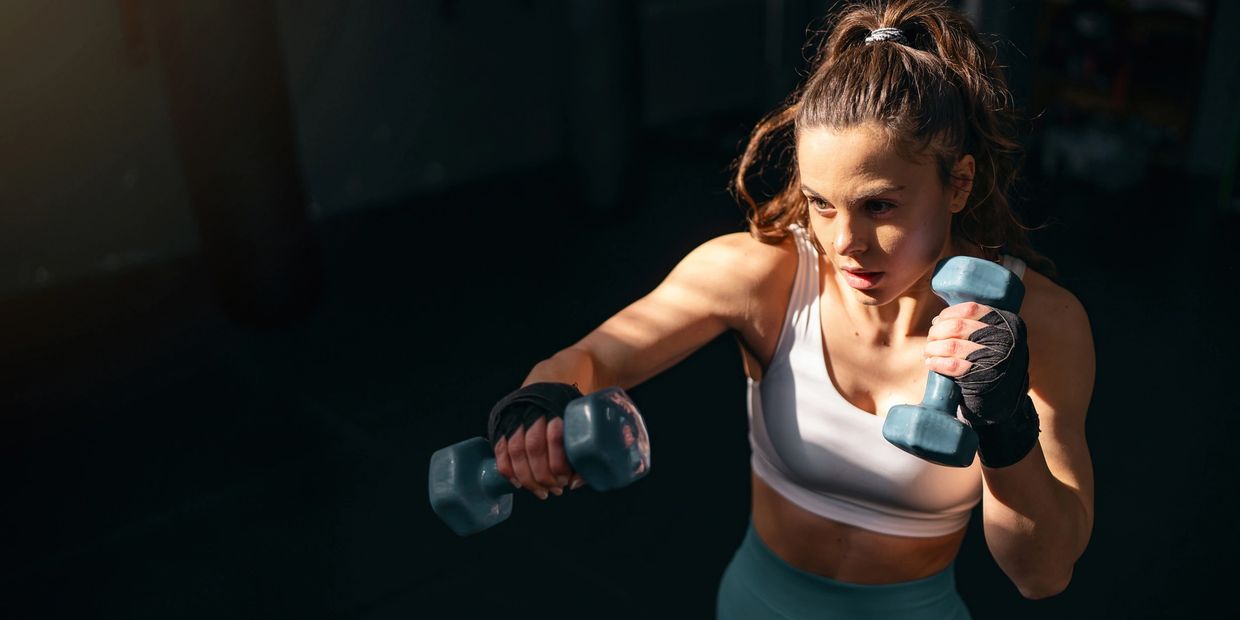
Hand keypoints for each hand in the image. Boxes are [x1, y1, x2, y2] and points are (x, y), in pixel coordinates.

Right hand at [494, 416, 584, 499]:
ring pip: (516, 451)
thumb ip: (582, 452)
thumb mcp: (580, 424)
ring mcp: (514, 417)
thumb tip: (574, 484)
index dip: (559, 464)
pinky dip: (508, 471)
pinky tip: (519, 483)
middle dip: (543, 476)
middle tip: (555, 489)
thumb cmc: (566, 414)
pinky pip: (500, 450)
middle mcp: (533, 410)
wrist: (544, 391)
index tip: (566, 480)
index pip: (555, 437)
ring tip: (541, 491)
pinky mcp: (501, 425)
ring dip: (527, 478)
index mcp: (556, 407)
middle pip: (534, 447)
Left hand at [924, 301, 1028, 424]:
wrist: (1004, 401)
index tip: (938, 321)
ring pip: (951, 345)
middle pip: (957, 326)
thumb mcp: (994, 339)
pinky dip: (936, 363)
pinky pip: (952, 365)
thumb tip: (937, 319)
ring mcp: (996, 360)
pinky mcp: (983, 379)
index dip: (948, 314)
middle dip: (937, 332)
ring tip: (928, 352)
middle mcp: (1005, 340)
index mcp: (1009, 324)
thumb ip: (975, 325)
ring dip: (933, 348)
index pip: (971, 309)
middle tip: (930, 339)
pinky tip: (931, 363)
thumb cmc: (992, 364)